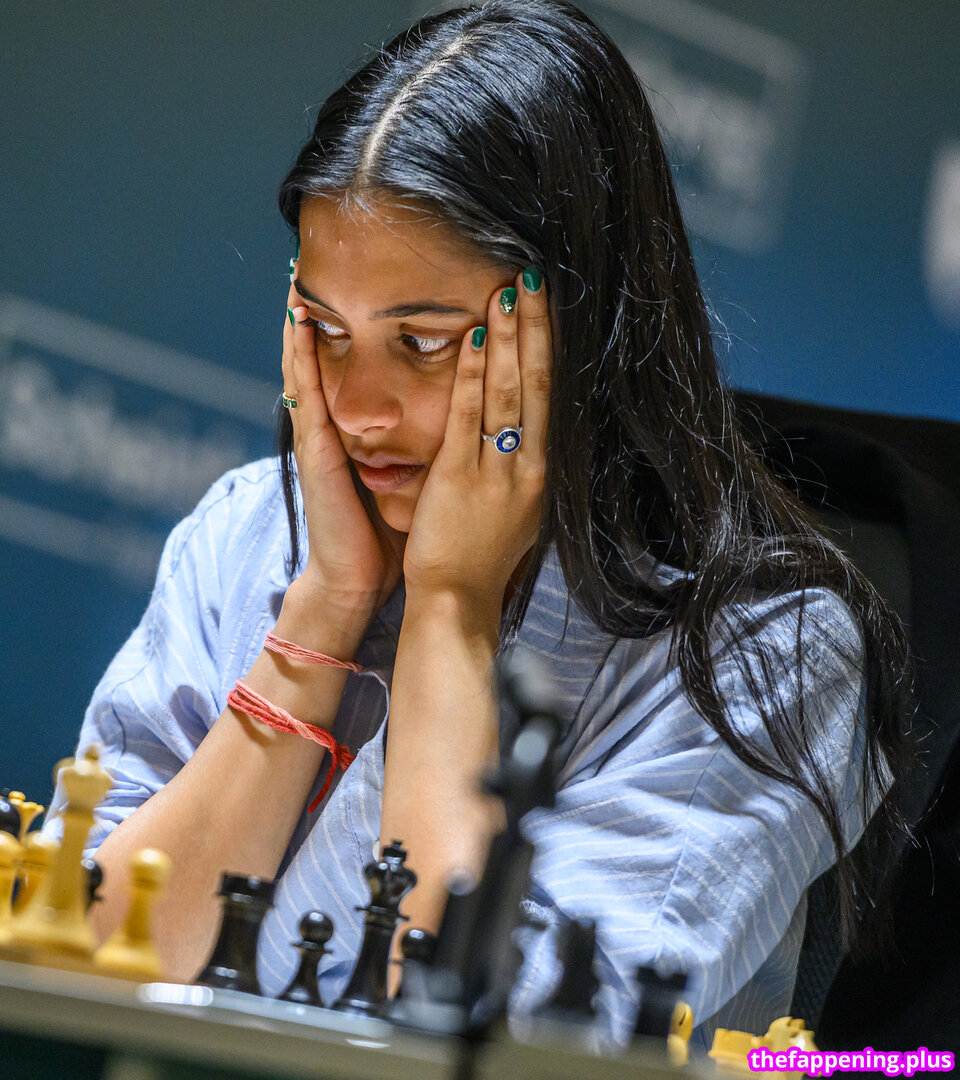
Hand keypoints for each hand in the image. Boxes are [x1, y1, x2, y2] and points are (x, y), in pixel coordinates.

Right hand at [282, 279, 403, 621]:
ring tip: (295, 279)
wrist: (358, 580)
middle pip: (323, 362)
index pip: (350, 374)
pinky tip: (295, 326)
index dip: (350, 334)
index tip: (360, 291)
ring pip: (306, 369)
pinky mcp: (315, 452)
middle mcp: (334, 431)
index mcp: (357, 437)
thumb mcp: (407, 481)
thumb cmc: (385, 535)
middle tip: (310, 268)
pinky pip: (306, 395)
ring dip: (299, 325)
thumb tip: (455, 424)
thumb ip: (418, 450)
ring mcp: (319, 439)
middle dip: (318, 318)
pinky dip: (298, 358)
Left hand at [401, 268, 550, 609]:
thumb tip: (524, 430)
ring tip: (507, 291)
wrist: (459, 599)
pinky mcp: (460, 478)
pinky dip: (472, 374)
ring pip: (509, 392)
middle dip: (534, 328)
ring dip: (508, 338)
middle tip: (532, 277)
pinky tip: (473, 337)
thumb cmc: (483, 557)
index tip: (546, 307)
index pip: (551, 397)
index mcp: (541, 471)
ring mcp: (497, 471)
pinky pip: (469, 416)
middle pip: (538, 384)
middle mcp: (528, 466)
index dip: (549, 347)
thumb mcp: (517, 510)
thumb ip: (519, 467)